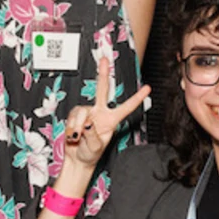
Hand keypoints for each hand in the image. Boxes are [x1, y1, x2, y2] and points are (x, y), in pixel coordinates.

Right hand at [59, 51, 150, 174]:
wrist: (77, 159)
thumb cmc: (90, 154)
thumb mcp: (96, 148)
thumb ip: (93, 135)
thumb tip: (88, 123)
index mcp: (111, 120)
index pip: (126, 107)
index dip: (137, 98)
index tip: (148, 88)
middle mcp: (100, 113)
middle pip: (102, 90)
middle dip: (103, 74)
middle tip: (104, 60)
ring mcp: (87, 114)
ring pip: (81, 111)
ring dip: (77, 125)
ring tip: (77, 137)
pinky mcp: (75, 116)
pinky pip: (72, 117)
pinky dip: (71, 127)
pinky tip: (73, 136)